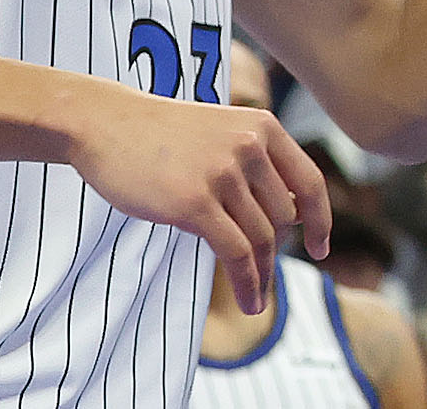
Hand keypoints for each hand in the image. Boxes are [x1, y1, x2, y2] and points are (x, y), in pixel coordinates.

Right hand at [65, 85, 330, 312]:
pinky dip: (249, 283)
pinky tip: (250, 302)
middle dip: (276, 252)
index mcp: (263, 127)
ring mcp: (224, 174)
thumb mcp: (222, 133)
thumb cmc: (161, 135)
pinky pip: (237, 253)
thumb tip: (292, 216)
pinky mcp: (194, 202)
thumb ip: (256, 164)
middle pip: (283, 217)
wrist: (105, 123)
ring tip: (256, 301)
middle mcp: (250, 147)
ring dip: (263, 276)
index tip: (322, 249)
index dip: (321, 220)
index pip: (309, 182)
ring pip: (262, 239)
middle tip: (262, 275)